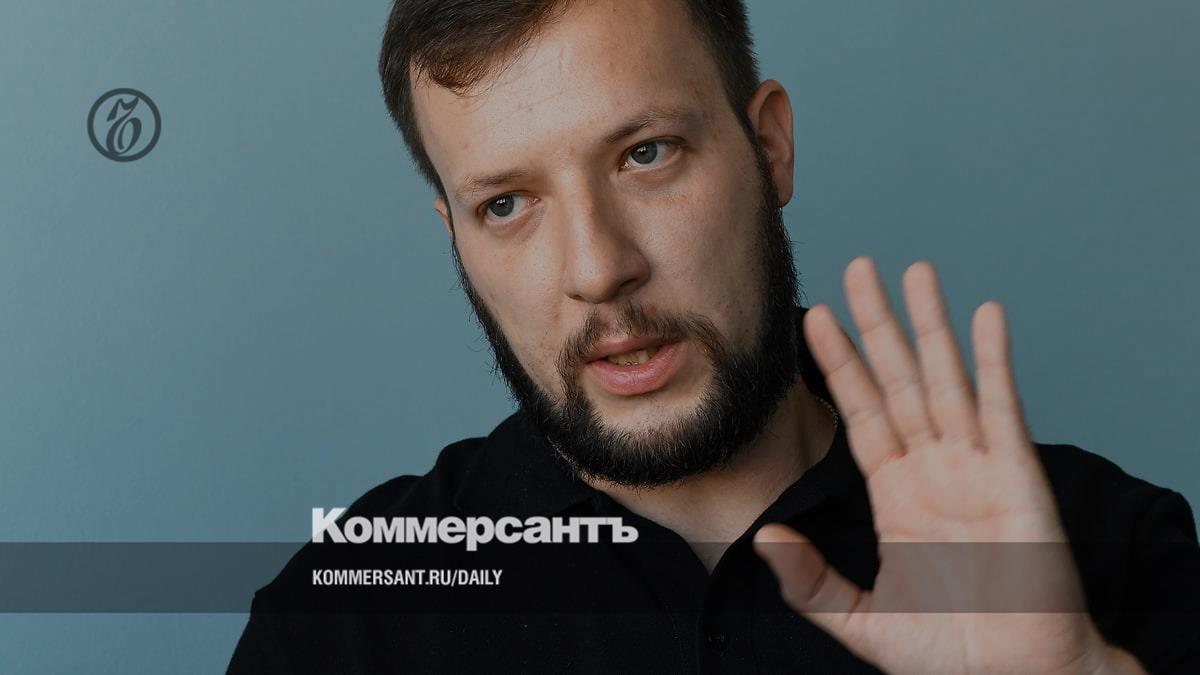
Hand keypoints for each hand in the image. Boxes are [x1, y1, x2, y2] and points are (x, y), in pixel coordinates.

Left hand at [754, 258, 1143, 673]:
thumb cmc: (945, 652)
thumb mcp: (859, 619)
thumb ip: (810, 581)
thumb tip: (763, 539)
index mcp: (895, 493)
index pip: (862, 411)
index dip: (840, 364)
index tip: (818, 318)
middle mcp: (932, 468)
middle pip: (900, 378)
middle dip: (879, 323)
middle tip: (860, 267)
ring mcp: (976, 466)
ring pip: (947, 379)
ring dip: (931, 324)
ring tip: (916, 271)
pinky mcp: (1018, 476)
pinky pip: (1003, 409)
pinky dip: (995, 361)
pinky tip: (985, 316)